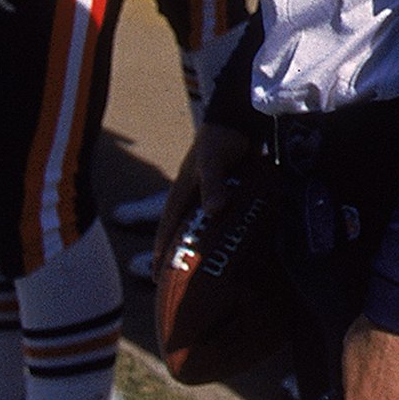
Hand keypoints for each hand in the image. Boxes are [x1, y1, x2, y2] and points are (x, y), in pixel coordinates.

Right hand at [157, 119, 262, 268]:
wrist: (239, 118)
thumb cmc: (221, 138)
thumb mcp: (213, 161)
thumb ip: (213, 184)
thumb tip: (213, 211)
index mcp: (182, 192)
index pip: (167, 229)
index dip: (162, 252)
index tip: (159, 277)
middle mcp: (192, 196)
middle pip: (181, 232)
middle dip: (178, 254)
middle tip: (178, 281)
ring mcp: (209, 194)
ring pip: (200, 227)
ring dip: (200, 246)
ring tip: (204, 271)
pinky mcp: (227, 191)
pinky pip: (220, 218)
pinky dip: (221, 233)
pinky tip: (231, 246)